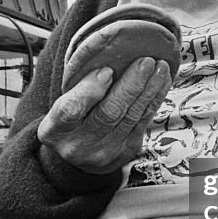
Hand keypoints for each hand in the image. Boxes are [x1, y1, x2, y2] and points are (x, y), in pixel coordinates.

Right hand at [37, 57, 171, 173]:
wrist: (79, 156)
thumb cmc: (70, 120)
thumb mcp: (60, 104)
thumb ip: (78, 88)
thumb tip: (108, 71)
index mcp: (55, 130)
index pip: (70, 111)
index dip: (90, 90)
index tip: (107, 70)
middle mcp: (79, 146)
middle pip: (108, 113)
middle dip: (130, 85)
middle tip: (146, 62)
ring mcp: (105, 152)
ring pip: (131, 117)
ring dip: (149, 89)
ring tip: (160, 67)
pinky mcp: (126, 151)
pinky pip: (143, 122)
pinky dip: (154, 99)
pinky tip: (162, 82)